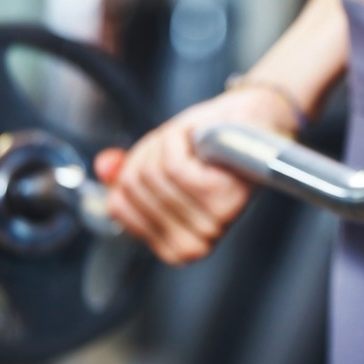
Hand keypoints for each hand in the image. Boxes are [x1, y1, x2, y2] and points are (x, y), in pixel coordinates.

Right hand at [95, 86, 296, 264]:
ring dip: (164, 145)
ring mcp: (213, 221)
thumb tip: (106, 170)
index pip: (118, 208)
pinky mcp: (222, 198)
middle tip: (177, 146)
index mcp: (179, 243)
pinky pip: (173, 166)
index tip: (155, 162)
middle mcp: (200, 240)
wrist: (256, 119)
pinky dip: (178, 141)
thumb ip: (127, 172)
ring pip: (152, 175)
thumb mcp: (160, 159)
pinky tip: (197, 139)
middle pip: (134, 188)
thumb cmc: (212, 144)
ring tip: (190, 143)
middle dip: (147, 155)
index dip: (127, 174)